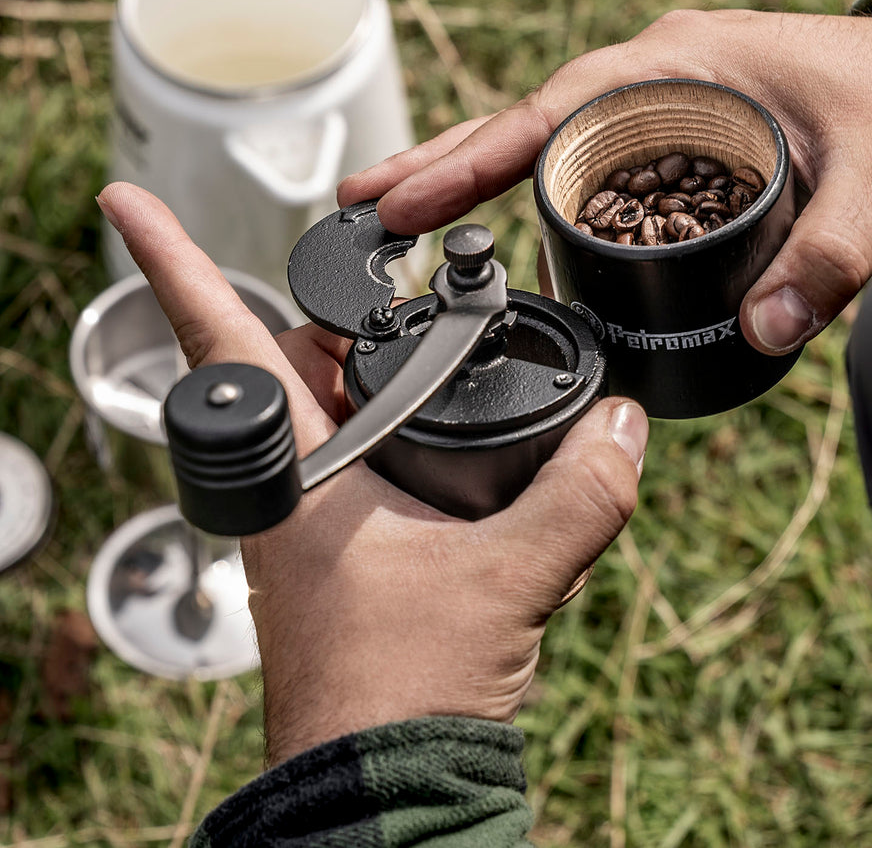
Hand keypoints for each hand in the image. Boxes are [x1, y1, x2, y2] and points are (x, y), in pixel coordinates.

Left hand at [97, 182, 647, 766]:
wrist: (384, 791)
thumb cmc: (399, 694)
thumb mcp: (507, 579)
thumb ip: (578, 495)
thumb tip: (625, 424)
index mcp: (292, 474)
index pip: (221, 344)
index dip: (171, 263)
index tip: (126, 202)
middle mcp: (293, 487)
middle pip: (297, 363)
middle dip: (345, 323)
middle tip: (406, 285)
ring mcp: (320, 521)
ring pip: (343, 413)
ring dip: (390, 383)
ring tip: (457, 354)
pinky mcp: (356, 551)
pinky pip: (377, 463)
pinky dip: (416, 437)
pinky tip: (469, 440)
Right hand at [339, 10, 871, 353]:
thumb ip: (831, 259)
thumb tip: (764, 334)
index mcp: (681, 66)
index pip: (555, 111)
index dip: (476, 155)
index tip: (403, 196)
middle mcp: (654, 80)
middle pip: (528, 122)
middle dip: (443, 160)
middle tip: (359, 203)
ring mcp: (658, 107)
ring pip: (550, 142)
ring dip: (477, 174)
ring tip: (404, 217)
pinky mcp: (670, 139)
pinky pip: (588, 163)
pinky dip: (534, 190)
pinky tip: (503, 224)